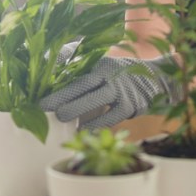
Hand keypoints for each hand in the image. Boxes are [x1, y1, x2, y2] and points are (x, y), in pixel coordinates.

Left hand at [40, 55, 180, 129]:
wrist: (155, 80)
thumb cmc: (118, 75)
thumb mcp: (103, 66)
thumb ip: (80, 69)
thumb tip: (49, 69)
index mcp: (100, 64)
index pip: (76, 72)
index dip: (58, 82)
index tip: (40, 95)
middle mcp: (111, 75)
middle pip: (84, 85)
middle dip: (64, 97)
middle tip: (45, 108)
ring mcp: (122, 91)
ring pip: (97, 102)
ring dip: (79, 111)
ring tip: (62, 119)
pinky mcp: (132, 106)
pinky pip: (111, 117)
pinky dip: (96, 124)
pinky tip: (82, 130)